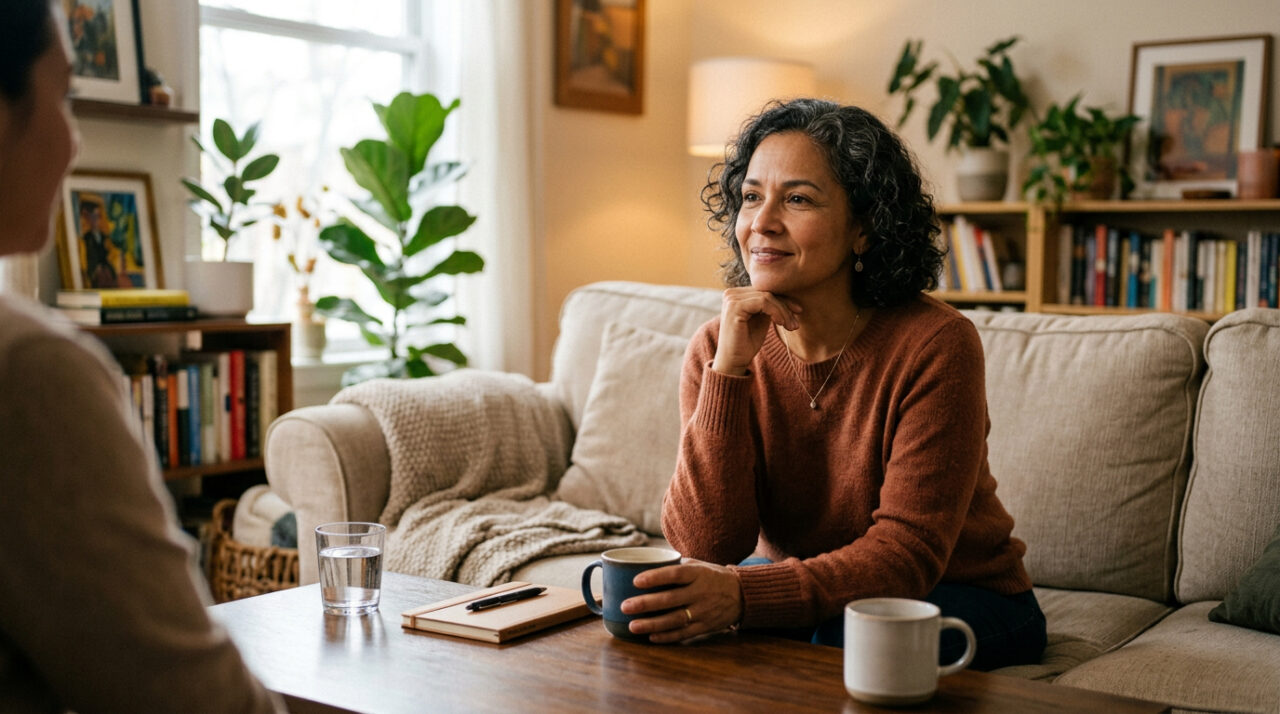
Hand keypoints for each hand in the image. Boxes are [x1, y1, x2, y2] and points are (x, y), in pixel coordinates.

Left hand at [620, 559, 742, 643]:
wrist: (742, 594)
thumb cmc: (712, 576)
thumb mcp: (698, 565)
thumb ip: (675, 567)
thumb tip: (644, 566)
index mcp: (698, 574)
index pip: (675, 574)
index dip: (655, 578)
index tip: (635, 581)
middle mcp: (701, 593)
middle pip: (671, 599)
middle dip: (646, 604)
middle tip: (625, 606)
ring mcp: (704, 612)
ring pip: (675, 620)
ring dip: (652, 624)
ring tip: (632, 626)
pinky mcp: (705, 627)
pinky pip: (684, 634)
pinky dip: (667, 637)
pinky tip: (651, 637)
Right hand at [712, 288, 800, 375]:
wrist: (733, 361)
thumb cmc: (746, 343)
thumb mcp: (761, 319)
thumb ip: (768, 306)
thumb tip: (787, 296)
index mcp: (736, 295)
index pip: (764, 290)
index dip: (784, 300)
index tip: (798, 311)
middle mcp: (731, 293)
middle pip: (767, 292)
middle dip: (785, 307)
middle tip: (795, 324)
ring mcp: (731, 299)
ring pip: (767, 296)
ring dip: (783, 311)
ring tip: (791, 326)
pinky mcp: (735, 306)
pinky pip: (763, 302)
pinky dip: (776, 312)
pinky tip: (780, 323)